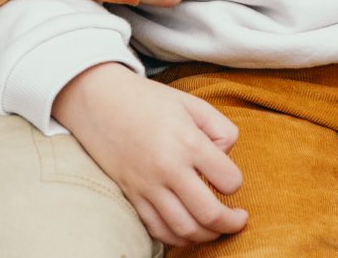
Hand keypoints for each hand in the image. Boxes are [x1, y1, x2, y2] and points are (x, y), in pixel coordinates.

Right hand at [53, 63, 247, 246]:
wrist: (99, 101)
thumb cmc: (148, 100)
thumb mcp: (191, 103)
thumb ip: (220, 128)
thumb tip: (226, 158)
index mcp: (188, 142)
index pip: (229, 180)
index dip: (235, 182)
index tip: (230, 179)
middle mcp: (168, 168)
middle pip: (209, 213)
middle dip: (231, 224)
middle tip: (238, 221)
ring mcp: (147, 186)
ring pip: (184, 229)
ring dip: (206, 236)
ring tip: (216, 229)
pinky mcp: (132, 196)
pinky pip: (158, 230)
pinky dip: (177, 238)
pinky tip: (188, 230)